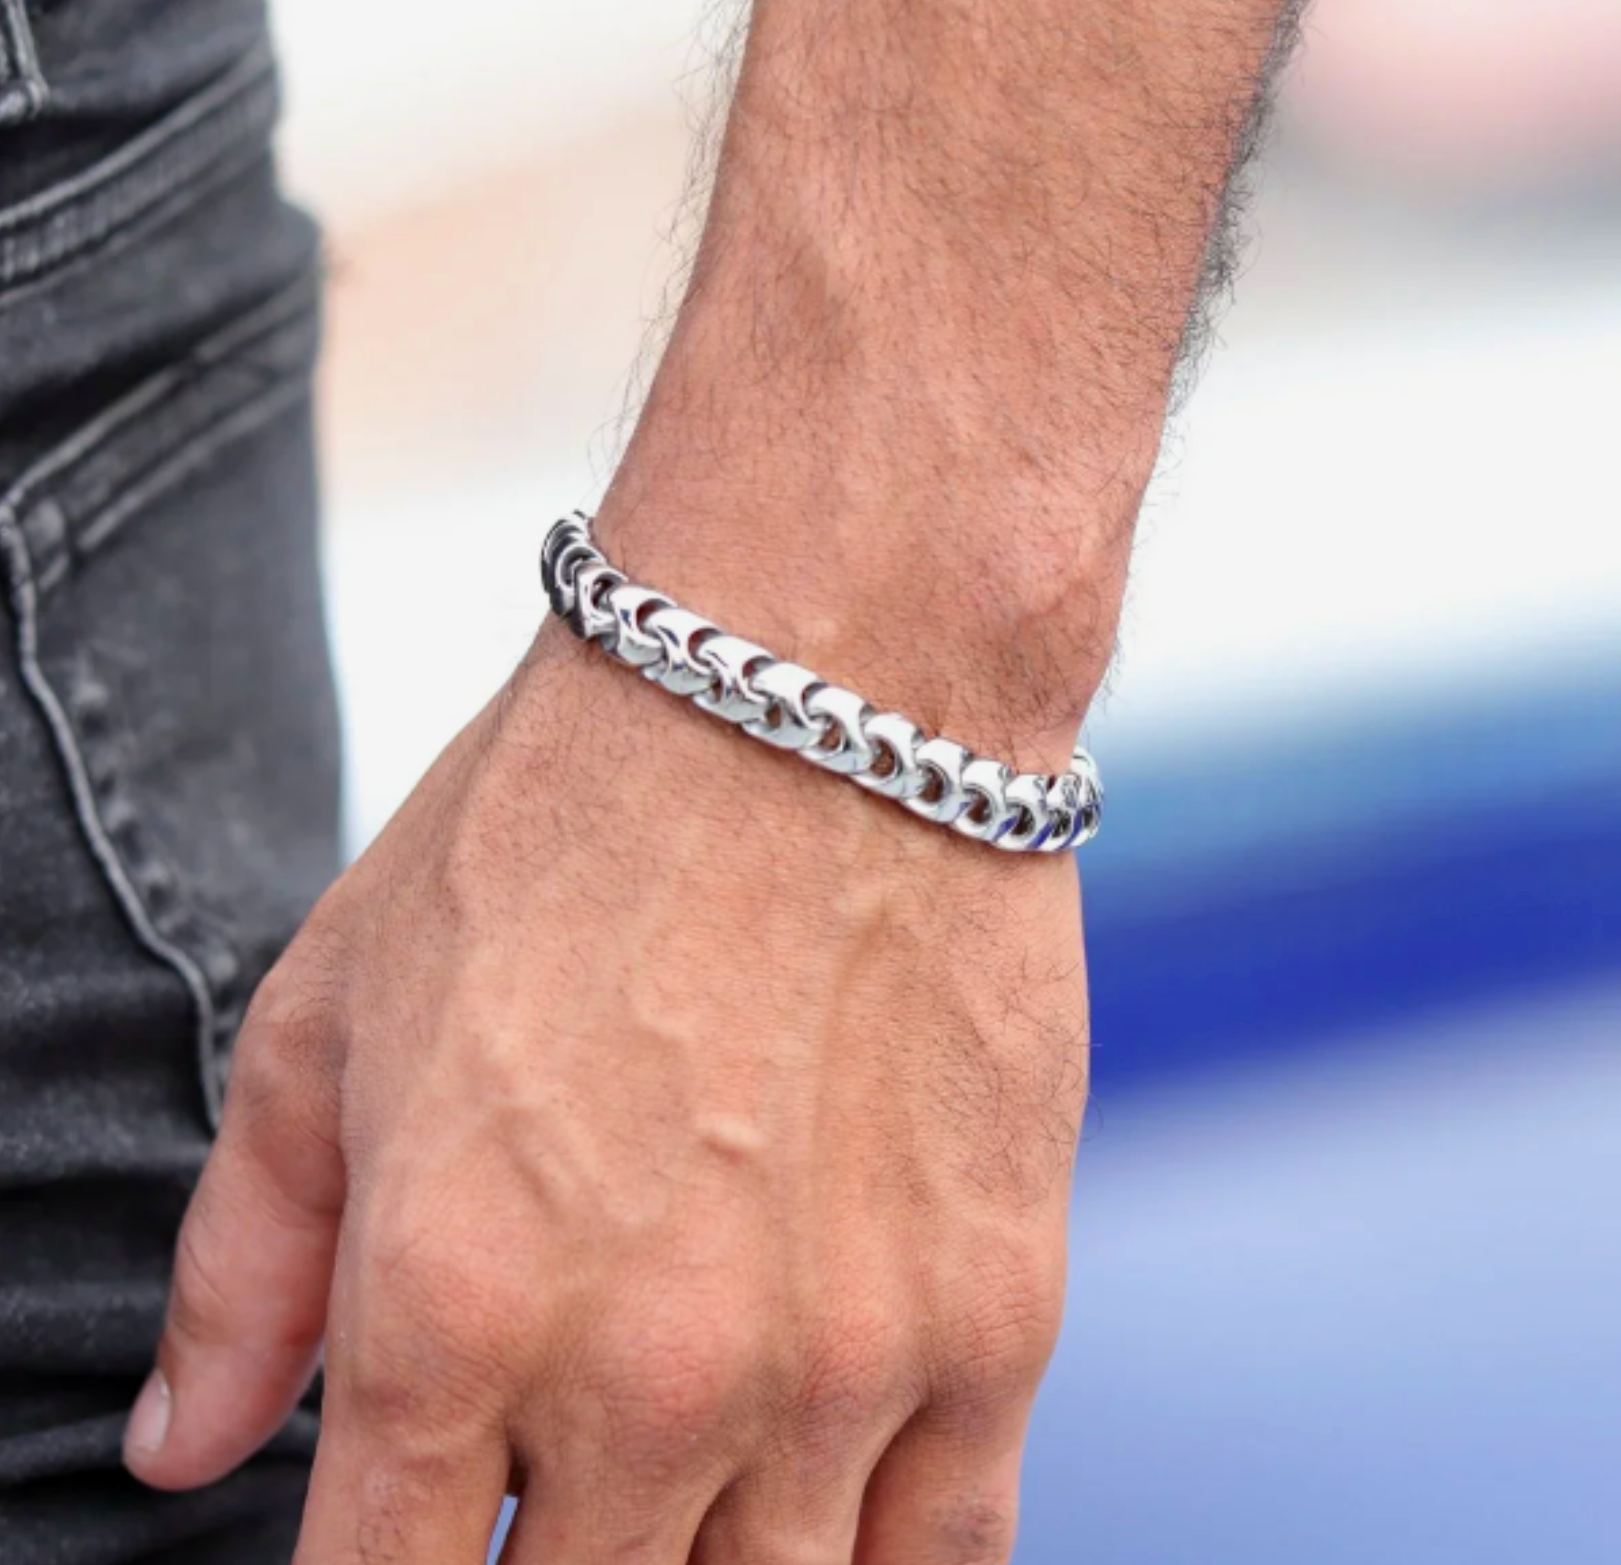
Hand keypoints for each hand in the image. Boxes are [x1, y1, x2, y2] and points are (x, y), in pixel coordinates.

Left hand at [124, 616, 1089, 1562]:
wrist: (819, 684)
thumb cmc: (569, 820)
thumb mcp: (334, 1011)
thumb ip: (246, 1262)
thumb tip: (180, 1448)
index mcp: (448, 1309)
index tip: (419, 1537)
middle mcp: (644, 1377)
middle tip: (556, 1488)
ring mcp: (840, 1363)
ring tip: (687, 1484)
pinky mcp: (995, 1316)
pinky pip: (949, 1559)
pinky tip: (835, 1511)